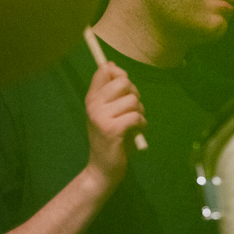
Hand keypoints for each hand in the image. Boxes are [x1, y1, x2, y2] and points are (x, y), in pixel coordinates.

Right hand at [84, 62, 145, 188]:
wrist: (103, 168)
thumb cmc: (110, 139)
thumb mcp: (107, 112)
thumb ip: (111, 91)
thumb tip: (111, 65)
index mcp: (91, 98)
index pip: (103, 70)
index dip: (119, 73)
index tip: (123, 85)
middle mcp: (93, 105)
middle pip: (123, 82)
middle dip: (134, 93)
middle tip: (132, 109)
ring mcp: (101, 117)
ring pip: (133, 100)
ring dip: (140, 112)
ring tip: (133, 124)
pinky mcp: (112, 129)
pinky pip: (136, 116)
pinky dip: (142, 124)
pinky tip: (136, 132)